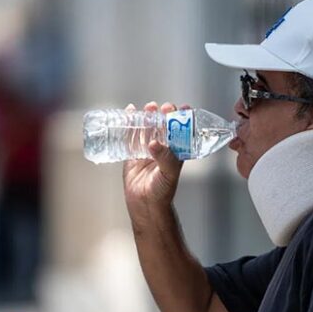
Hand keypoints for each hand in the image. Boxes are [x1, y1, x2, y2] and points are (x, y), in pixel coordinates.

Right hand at [122, 101, 188, 226]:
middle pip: (163, 126)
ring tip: (149, 107)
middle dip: (164, 114)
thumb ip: (164, 158)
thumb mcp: (168, 174)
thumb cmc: (162, 192)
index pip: (182, 131)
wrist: (144, 205)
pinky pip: (131, 137)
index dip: (183, 119)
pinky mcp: (132, 154)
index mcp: (176, 152)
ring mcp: (146, 150)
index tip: (183, 108)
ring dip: (148, 117)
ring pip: (148, 129)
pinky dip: (129, 125)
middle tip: (163, 107)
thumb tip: (154, 143)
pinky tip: (129, 113)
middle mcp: (162, 149)